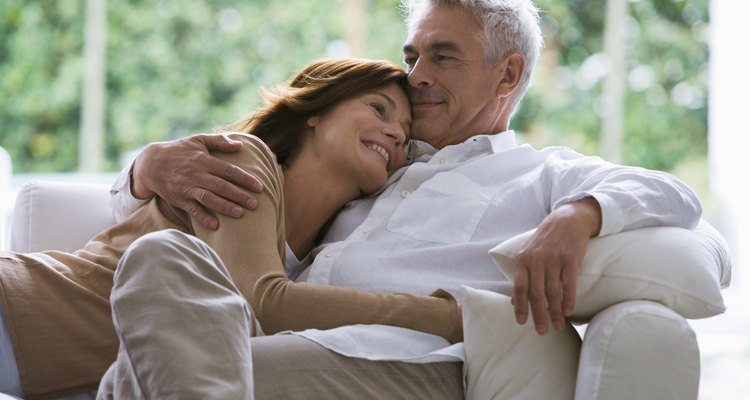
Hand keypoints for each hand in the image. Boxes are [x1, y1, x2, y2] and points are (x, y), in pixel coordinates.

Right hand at [132, 133, 263, 229]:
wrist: (151, 164)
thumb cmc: (179, 150)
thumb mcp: (198, 140)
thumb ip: (220, 141)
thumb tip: (240, 145)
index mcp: (204, 160)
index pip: (228, 170)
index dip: (244, 179)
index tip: (259, 186)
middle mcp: (197, 175)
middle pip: (221, 186)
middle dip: (239, 195)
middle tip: (255, 204)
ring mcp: (188, 188)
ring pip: (209, 198)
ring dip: (225, 206)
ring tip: (241, 214)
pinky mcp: (180, 199)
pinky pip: (192, 210)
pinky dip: (203, 218)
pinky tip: (215, 226)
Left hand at [512, 197, 601, 334]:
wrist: (567, 220)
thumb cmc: (546, 241)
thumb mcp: (528, 254)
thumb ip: (522, 276)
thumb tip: (514, 301)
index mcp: (523, 260)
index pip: (519, 287)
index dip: (520, 306)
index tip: (522, 323)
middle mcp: (537, 260)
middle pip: (536, 293)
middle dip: (539, 315)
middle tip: (542, 331)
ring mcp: (554, 259)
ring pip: (553, 291)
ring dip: (556, 312)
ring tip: (558, 325)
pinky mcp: (570, 259)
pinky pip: (569, 283)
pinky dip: (568, 299)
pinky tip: (569, 311)